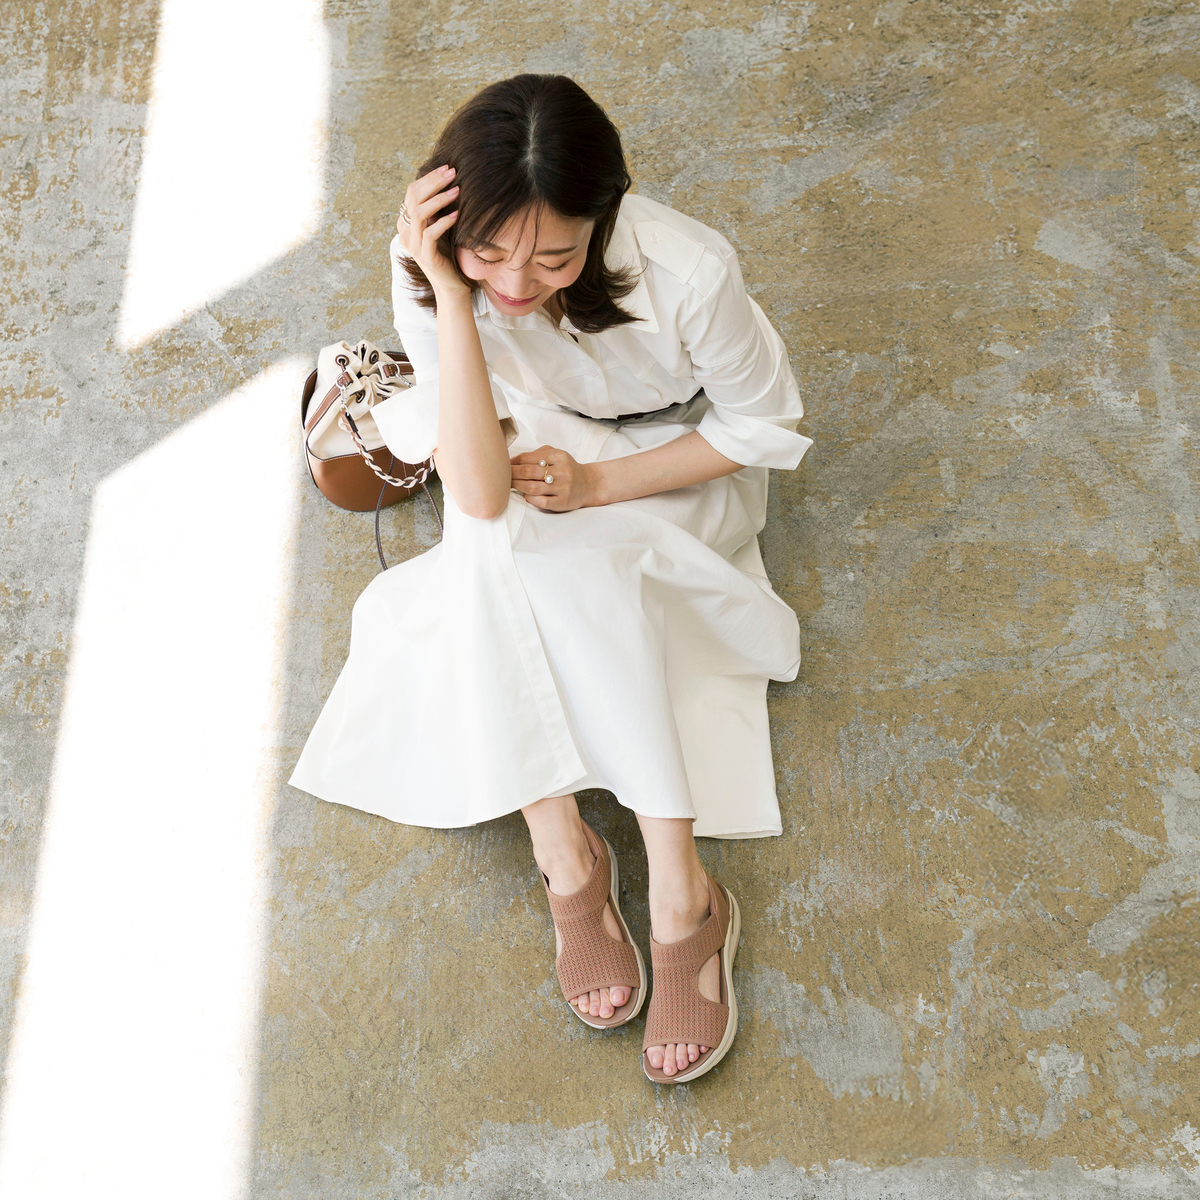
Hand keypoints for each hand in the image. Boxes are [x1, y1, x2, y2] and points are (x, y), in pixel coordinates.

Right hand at [396, 165, 466, 299]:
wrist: (450, 284)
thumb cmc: (448, 253)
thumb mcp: (440, 226)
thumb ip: (436, 209)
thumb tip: (447, 180)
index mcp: (406, 223)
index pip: (411, 192)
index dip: (429, 178)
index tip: (447, 168)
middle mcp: (405, 232)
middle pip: (414, 199)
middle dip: (434, 182)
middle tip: (452, 173)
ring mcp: (413, 245)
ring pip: (419, 213)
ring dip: (439, 199)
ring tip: (457, 191)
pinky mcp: (425, 256)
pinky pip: (430, 234)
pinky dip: (444, 222)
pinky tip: (457, 215)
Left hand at [510, 446, 601, 511]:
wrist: (589, 485)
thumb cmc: (567, 469)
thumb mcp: (558, 455)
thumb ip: (539, 453)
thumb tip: (514, 458)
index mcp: (559, 456)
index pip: (528, 457)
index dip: (513, 461)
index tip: (505, 465)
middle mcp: (562, 472)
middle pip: (528, 472)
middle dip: (511, 474)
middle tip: (502, 476)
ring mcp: (563, 488)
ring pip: (532, 487)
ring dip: (517, 486)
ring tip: (510, 485)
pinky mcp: (562, 503)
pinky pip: (540, 502)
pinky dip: (529, 498)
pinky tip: (525, 495)